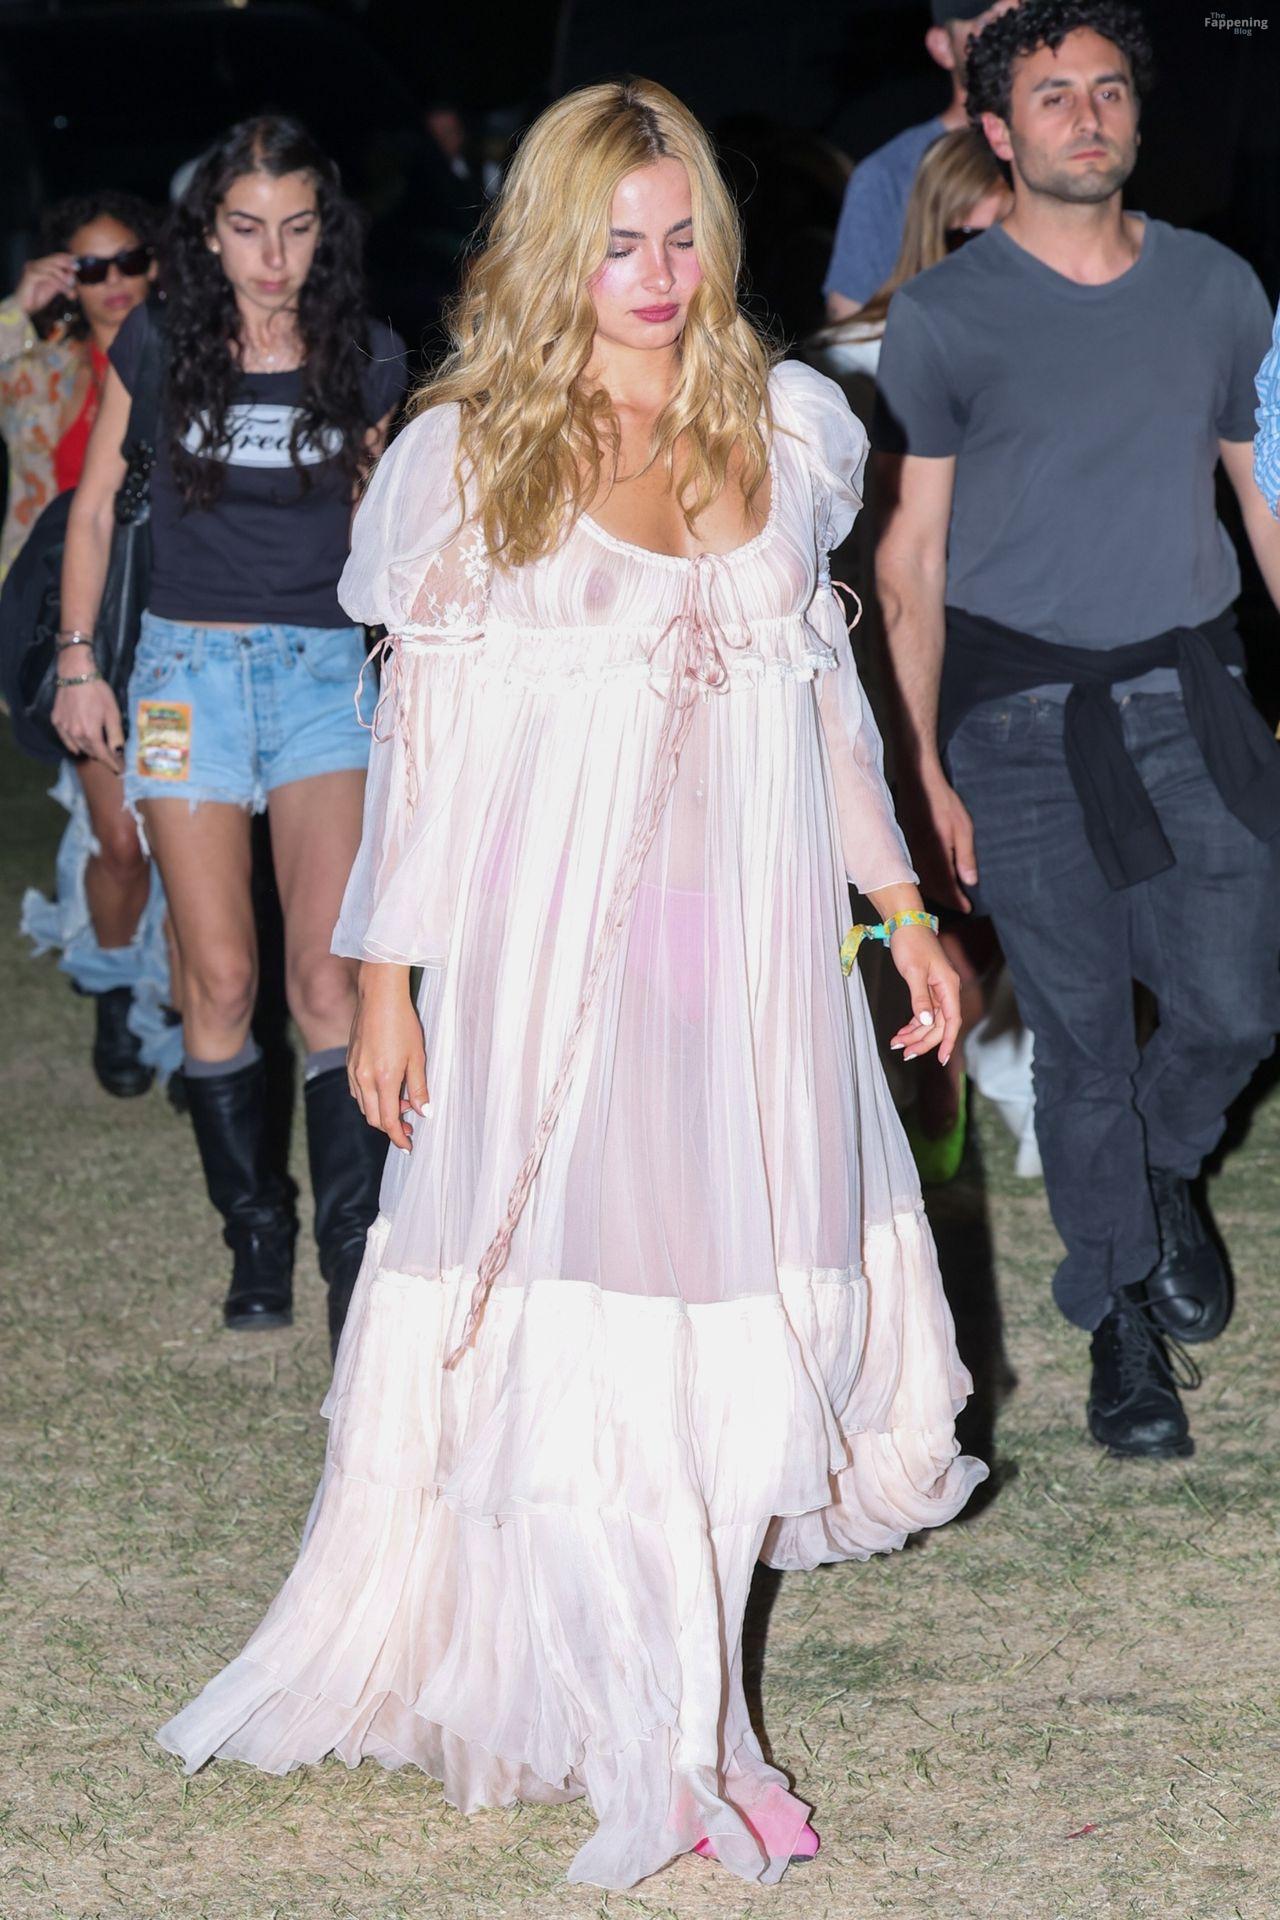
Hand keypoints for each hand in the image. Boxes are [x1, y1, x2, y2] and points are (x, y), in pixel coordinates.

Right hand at [13, 252, 77, 315]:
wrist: (23, 309)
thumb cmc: (36, 299)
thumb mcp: (53, 288)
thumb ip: (61, 281)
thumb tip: (72, 275)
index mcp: (39, 265)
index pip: (55, 257)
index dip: (67, 258)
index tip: (77, 262)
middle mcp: (35, 264)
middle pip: (54, 259)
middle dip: (67, 264)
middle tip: (77, 269)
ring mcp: (32, 268)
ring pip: (53, 269)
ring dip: (65, 278)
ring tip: (72, 289)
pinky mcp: (31, 275)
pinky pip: (49, 277)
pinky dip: (60, 284)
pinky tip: (67, 291)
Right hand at [51, 672, 124, 769]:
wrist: (75, 675)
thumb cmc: (97, 692)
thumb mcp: (112, 712)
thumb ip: (115, 734)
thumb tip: (118, 752)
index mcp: (91, 733)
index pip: (103, 755)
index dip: (112, 764)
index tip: (119, 770)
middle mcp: (75, 734)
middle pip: (91, 752)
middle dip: (102, 756)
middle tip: (111, 757)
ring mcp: (63, 728)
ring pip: (78, 747)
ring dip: (88, 751)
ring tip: (97, 752)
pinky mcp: (56, 721)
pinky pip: (66, 739)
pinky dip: (73, 744)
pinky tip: (78, 746)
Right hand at [348, 968, 428, 1151]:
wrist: (379, 997)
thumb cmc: (403, 1023)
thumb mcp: (418, 1057)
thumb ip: (419, 1087)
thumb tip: (424, 1112)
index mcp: (384, 1079)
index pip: (388, 1121)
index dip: (398, 1138)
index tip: (408, 1146)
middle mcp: (364, 1078)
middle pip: (373, 1118)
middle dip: (391, 1127)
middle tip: (409, 1125)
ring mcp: (354, 1070)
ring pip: (363, 1105)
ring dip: (380, 1112)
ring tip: (402, 1103)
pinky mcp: (350, 1062)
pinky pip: (357, 1091)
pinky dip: (370, 1098)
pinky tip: (385, 1089)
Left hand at [886, 924, 961, 1067]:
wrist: (905, 923)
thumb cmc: (911, 943)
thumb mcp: (913, 972)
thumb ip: (920, 998)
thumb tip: (925, 1022)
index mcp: (948, 986)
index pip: (952, 1021)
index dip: (947, 1041)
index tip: (942, 1059)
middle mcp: (946, 990)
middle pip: (939, 1024)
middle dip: (923, 1041)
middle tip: (906, 1054)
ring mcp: (937, 990)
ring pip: (930, 1020)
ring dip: (915, 1034)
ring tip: (897, 1043)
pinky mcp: (927, 988)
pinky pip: (923, 1012)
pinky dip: (912, 1023)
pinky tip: (901, 1032)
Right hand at [902, 772, 977, 913]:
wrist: (917, 783)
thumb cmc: (943, 801)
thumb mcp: (963, 827)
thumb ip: (965, 856)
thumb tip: (970, 881)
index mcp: (936, 853)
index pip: (947, 885)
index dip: (957, 900)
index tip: (967, 908)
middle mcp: (920, 857)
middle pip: (932, 889)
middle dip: (946, 900)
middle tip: (960, 905)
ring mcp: (909, 853)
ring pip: (921, 882)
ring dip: (934, 893)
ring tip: (948, 897)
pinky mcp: (903, 848)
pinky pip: (913, 871)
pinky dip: (924, 881)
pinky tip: (932, 881)